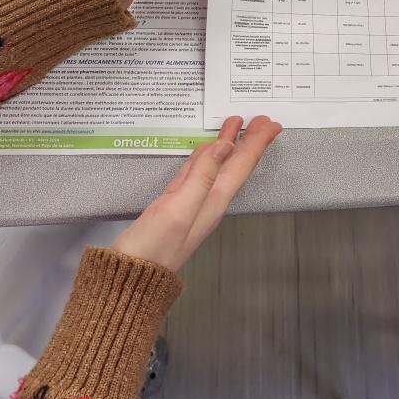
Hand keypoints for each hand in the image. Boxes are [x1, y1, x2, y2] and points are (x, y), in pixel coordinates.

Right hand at [111, 116, 282, 270]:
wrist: (129, 279)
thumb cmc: (153, 248)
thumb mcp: (178, 209)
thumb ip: (201, 177)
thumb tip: (225, 146)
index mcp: (213, 202)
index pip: (241, 167)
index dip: (256, 144)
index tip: (270, 124)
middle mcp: (207, 202)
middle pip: (233, 166)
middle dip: (248, 142)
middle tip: (261, 120)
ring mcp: (190, 204)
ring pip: (216, 168)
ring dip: (227, 147)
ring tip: (236, 126)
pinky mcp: (172, 206)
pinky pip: (195, 176)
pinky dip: (203, 161)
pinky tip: (206, 152)